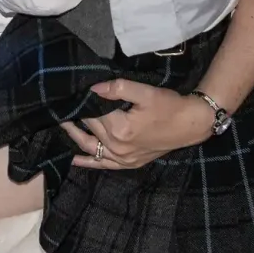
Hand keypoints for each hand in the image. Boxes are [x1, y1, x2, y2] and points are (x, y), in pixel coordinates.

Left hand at [59, 79, 211, 169]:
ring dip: (74, 137)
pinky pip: (103, 164)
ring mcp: (123, 158)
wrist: (191, 125)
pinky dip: (87, 162)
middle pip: (88, 129)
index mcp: (120, 128)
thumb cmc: (170, 106)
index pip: (91, 113)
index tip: (71, 93)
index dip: (81, 102)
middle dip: (75, 116)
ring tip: (62, 124)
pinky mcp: (129, 163)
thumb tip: (92, 88)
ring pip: (90, 148)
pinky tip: (74, 158)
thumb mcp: (145, 92)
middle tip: (62, 105)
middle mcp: (118, 147)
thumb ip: (117, 88)